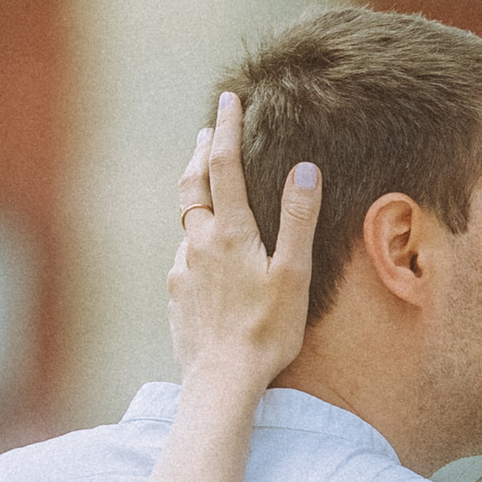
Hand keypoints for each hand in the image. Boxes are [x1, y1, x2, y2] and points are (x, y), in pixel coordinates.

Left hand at [169, 93, 322, 393]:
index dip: (228, 129)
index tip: (229, 99)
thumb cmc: (267, 331)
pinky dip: (196, 237)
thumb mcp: (293, 274)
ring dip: (197, 194)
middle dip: (203, 152)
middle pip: (194, 184)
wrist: (221, 381)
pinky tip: (207, 250)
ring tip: (208, 182)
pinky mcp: (177, 295)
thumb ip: (297, 219)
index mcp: (229, 233)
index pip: (226, 167)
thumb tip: (304, 168)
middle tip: (210, 130)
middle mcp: (199, 244)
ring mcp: (184, 270)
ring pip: (187, 221)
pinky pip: (186, 254)